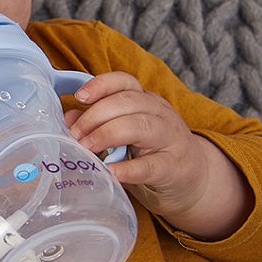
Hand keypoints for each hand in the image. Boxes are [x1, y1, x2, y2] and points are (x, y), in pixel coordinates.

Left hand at [65, 72, 252, 238]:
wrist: (194, 180)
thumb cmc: (150, 152)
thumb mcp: (124, 133)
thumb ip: (96, 124)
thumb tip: (68, 120)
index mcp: (145, 101)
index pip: (124, 82)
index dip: (100, 85)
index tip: (79, 97)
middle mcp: (159, 114)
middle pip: (127, 102)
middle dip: (94, 117)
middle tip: (73, 135)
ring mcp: (170, 139)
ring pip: (139, 126)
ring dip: (106, 136)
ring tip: (86, 149)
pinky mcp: (174, 167)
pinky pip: (150, 165)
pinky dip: (127, 169)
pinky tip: (110, 171)